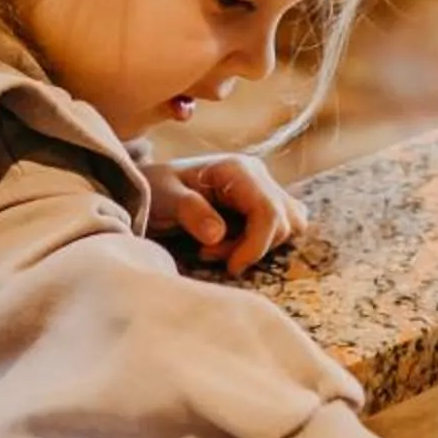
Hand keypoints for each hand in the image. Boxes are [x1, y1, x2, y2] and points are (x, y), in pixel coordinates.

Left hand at [145, 153, 306, 275]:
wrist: (150, 188)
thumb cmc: (156, 189)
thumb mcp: (164, 197)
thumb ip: (190, 211)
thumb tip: (217, 234)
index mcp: (237, 169)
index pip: (269, 212)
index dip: (256, 246)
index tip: (231, 267)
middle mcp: (257, 175)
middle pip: (283, 223)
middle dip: (250, 248)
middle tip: (207, 252)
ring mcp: (263, 189)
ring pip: (287, 226)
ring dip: (257, 246)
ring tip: (216, 248)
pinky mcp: (262, 204)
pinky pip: (281, 228)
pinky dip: (260, 243)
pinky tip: (230, 245)